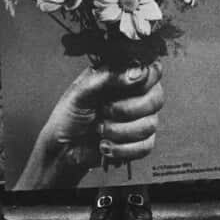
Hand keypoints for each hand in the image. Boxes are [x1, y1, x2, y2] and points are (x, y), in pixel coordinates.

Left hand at [17, 62, 164, 188]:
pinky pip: (145, 146)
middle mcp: (136, 97)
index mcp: (123, 77)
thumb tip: (136, 72)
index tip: (129, 85)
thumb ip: (108, 77)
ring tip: (99, 131)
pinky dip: (122, 149)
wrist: (62, 148)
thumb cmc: (69, 116)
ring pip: (150, 124)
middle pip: (156, 98)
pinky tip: (106, 146)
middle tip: (105, 111)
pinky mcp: (138, 143)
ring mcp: (140, 120)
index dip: (145, 79)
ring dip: (120, 132)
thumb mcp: (81, 90)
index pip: (152, 71)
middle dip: (128, 109)